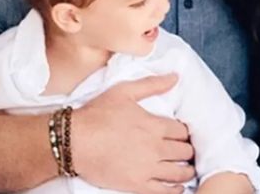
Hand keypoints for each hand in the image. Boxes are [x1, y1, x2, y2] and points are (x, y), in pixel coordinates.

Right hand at [72, 74, 195, 193]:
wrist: (73, 141)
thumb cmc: (96, 115)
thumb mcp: (124, 91)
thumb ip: (152, 84)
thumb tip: (175, 77)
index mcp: (155, 126)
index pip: (183, 131)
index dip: (184, 132)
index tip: (181, 134)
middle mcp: (155, 148)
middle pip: (184, 151)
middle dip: (186, 150)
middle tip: (185, 151)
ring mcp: (147, 168)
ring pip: (179, 172)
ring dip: (186, 170)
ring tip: (187, 169)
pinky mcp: (137, 185)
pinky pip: (164, 191)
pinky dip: (175, 189)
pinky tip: (177, 186)